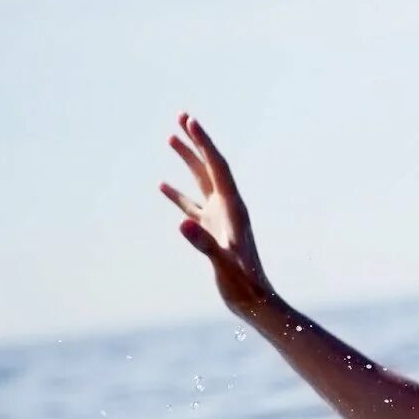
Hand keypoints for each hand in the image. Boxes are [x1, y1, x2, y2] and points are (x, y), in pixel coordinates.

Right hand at [159, 112, 273, 313]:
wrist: (255, 303)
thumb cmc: (244, 286)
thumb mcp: (224, 265)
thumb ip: (204, 244)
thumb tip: (182, 222)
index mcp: (234, 209)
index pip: (217, 167)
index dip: (203, 143)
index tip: (189, 121)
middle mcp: (229, 209)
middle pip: (210, 167)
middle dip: (196, 142)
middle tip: (181, 115)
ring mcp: (220, 220)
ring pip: (201, 182)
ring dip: (187, 160)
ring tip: (170, 138)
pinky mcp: (212, 233)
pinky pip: (192, 206)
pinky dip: (177, 193)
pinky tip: (162, 185)